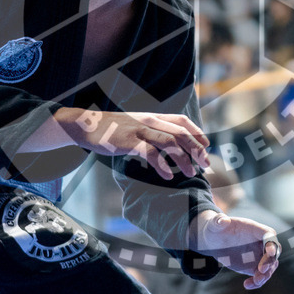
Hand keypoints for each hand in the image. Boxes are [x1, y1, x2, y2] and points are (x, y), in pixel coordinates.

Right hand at [55, 108, 209, 179]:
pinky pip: (150, 153)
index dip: (197, 133)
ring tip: (190, 173)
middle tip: (205, 164)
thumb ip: (151, 131)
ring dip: (183, 159)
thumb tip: (168, 144)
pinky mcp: (129, 141)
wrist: (87, 125)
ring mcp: (139, 130)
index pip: (182, 121)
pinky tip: (167, 177)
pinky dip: (162, 166)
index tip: (207, 146)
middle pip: (181, 133)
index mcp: (153, 117)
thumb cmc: (112, 129)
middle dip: (196, 149)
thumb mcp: (135, 125)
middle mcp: (150, 121)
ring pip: (170, 143)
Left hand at [191, 210, 280, 289]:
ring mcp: (258, 255)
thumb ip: (218, 221)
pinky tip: (247, 285)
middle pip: (274, 251)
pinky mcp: (254, 266)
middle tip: (261, 270)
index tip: (270, 252)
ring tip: (256, 281)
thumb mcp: (214, 224)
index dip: (272, 243)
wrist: (214, 240)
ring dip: (266, 275)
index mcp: (254, 229)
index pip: (269, 234)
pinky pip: (260, 275)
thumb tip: (222, 220)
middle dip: (270, 261)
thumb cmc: (216, 228)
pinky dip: (257, 282)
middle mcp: (260, 242)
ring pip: (270, 266)